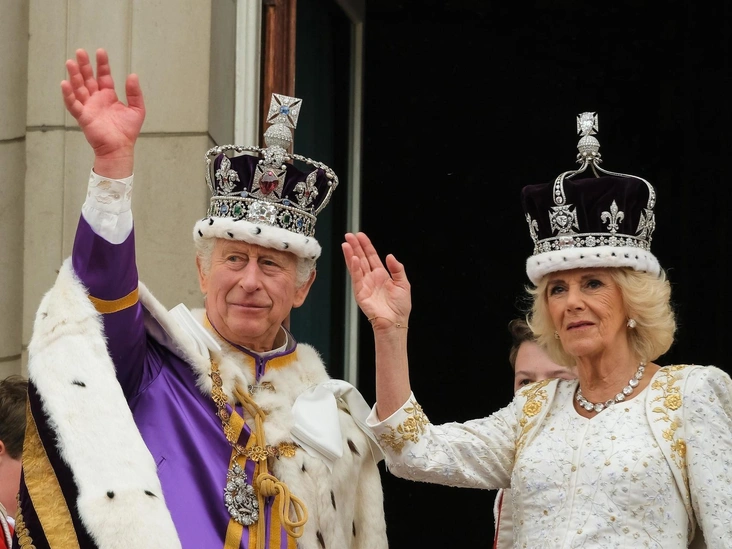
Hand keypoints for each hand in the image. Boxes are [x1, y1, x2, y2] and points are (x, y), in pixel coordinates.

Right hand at [61, 48, 145, 176]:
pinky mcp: (83, 116)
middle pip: (88, 79)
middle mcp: (96, 99)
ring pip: (78, 88)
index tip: (100, 52)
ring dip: (74, 76)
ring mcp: (88, 107)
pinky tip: (65, 83)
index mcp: (108, 96)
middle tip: (80, 51)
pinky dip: (68, 95)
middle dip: (84, 65)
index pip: (103, 76)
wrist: (120, 148)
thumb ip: (135, 93)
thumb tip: (133, 75)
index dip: (102, 64)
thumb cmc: (127, 131)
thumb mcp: (137, 109)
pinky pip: (73, 104)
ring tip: (70, 62)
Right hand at [342, 232, 410, 328]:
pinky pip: (357, 278)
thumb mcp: (403, 284)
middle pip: (361, 258)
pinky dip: (354, 268)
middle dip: (355, 246)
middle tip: (349, 235)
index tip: (360, 235)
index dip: (366, 245)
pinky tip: (353, 259)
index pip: (371, 256)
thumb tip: (389, 256)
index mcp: (381, 275)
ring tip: (346, 244)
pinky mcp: (360, 293)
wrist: (395, 322)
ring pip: (356, 266)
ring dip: (350, 255)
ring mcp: (364, 285)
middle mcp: (371, 278)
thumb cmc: (400, 307)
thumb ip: (397, 269)